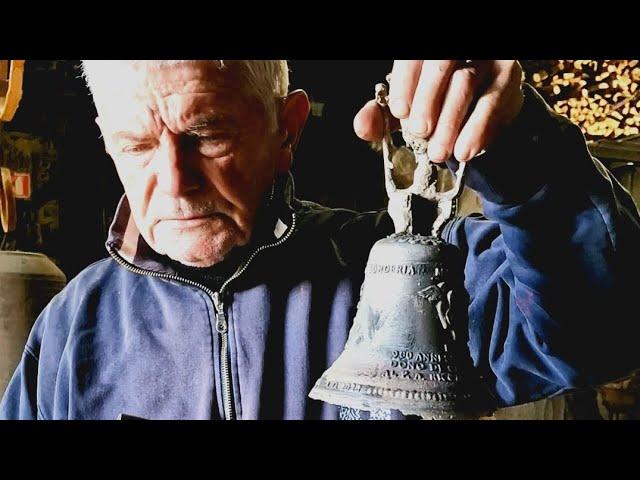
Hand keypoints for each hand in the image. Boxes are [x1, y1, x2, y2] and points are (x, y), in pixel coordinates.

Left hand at [353, 60, 523, 161]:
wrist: (479, 111)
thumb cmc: (435, 104)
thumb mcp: (406, 109)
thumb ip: (381, 116)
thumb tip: (362, 126)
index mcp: (427, 53)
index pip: (414, 55)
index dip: (405, 81)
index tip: (399, 112)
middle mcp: (457, 50)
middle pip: (441, 62)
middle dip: (427, 98)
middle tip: (419, 131)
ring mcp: (484, 58)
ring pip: (465, 82)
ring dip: (450, 121)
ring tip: (438, 153)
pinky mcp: (506, 77)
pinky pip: (491, 102)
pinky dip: (477, 129)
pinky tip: (465, 151)